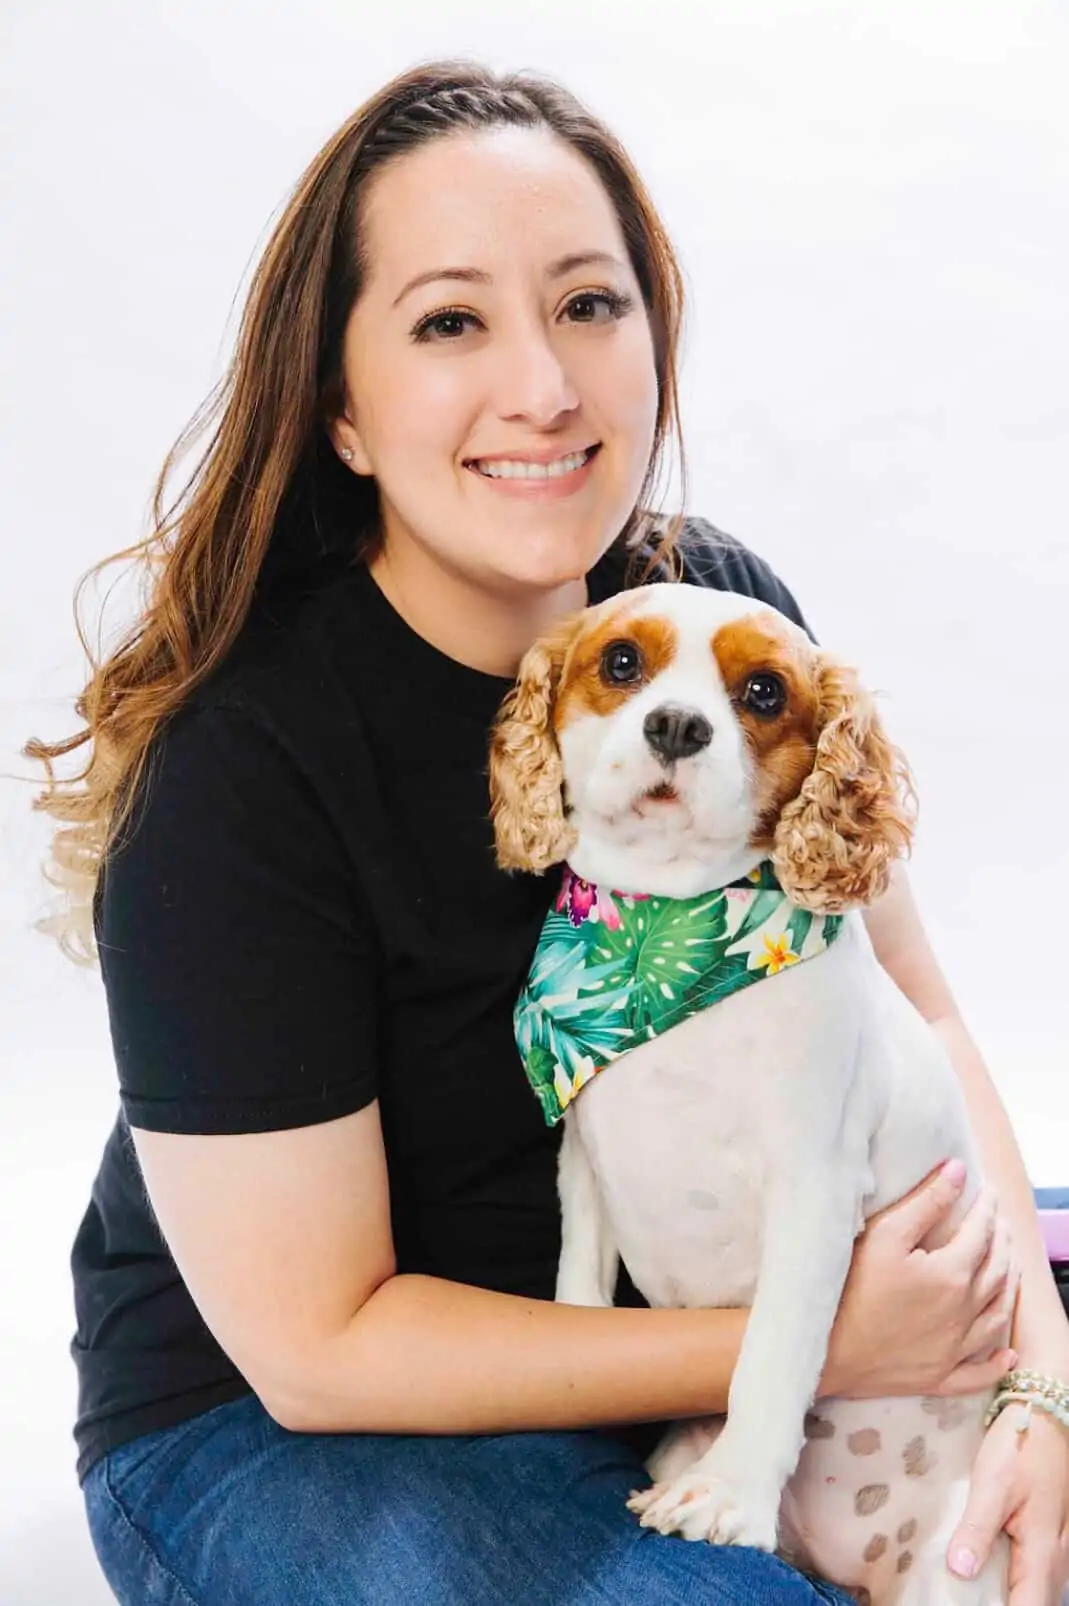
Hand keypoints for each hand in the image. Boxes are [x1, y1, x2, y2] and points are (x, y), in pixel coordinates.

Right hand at [822, 1159, 1018, 1397]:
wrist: (828, 1349)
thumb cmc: (851, 1287)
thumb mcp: (885, 1234)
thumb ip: (926, 1201)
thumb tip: (958, 1171)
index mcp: (952, 1274)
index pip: (981, 1233)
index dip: (987, 1209)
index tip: (989, 1193)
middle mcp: (963, 1311)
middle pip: (996, 1271)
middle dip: (1002, 1242)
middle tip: (1001, 1223)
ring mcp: (954, 1349)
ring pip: (996, 1316)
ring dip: (1008, 1288)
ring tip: (1009, 1269)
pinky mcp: (940, 1377)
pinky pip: (979, 1373)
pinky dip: (996, 1364)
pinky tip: (1006, 1355)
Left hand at [948, 1405, 1068, 1603]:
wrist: (1048, 1412)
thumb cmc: (1020, 1446)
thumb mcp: (992, 1483)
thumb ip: (977, 1529)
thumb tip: (960, 1572)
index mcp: (1044, 1552)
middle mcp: (1059, 1558)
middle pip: (1035, 1604)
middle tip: (960, 1598)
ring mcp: (1060, 1547)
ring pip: (1039, 1590)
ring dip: (1010, 1595)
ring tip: (969, 1591)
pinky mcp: (1052, 1536)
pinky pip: (1038, 1573)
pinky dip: (1016, 1580)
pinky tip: (986, 1570)